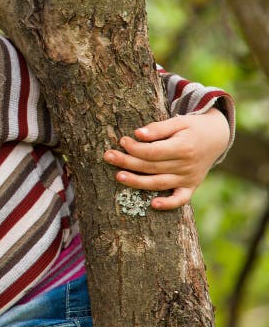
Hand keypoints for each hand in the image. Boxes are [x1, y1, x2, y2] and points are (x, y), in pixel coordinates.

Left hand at [103, 108, 229, 209]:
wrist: (217, 137)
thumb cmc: (193, 127)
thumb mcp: (178, 122)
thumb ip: (158, 128)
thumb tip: (138, 134)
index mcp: (183, 148)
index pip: (153, 151)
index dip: (135, 148)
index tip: (122, 140)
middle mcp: (186, 165)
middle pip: (152, 167)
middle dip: (128, 162)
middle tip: (108, 156)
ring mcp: (188, 178)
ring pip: (160, 183)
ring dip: (138, 182)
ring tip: (118, 176)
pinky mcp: (191, 186)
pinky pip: (181, 199)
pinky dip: (169, 204)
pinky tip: (153, 205)